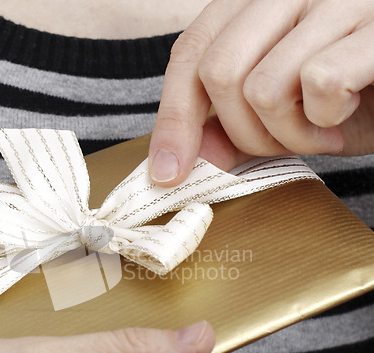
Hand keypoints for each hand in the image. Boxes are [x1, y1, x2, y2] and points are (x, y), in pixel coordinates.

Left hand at [149, 0, 373, 185]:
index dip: (172, 119)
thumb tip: (171, 166)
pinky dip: (326, 118)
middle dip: (244, 132)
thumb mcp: (276, 118)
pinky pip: (319, 81)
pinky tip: (347, 113)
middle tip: (282, 142)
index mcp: (254, 5)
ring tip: (321, 130)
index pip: (189, 54)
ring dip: (290, 134)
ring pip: (263, 87)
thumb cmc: (344, 98)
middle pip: (218, 73)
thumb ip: (225, 134)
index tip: (167, 173)